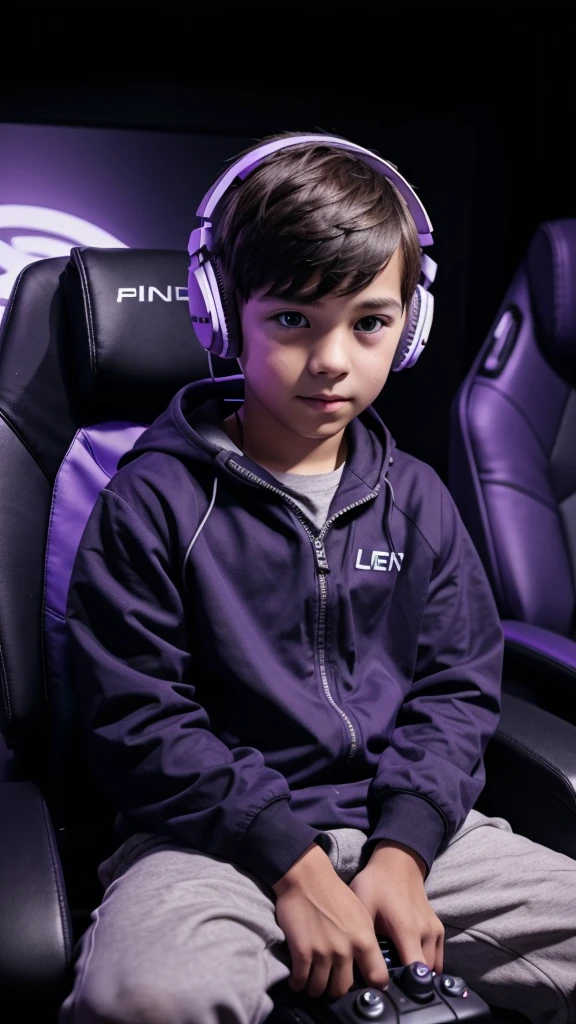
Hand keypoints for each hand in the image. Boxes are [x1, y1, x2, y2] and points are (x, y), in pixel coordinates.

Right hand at [273, 842, 388, 999]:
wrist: (306, 877)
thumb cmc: (334, 893)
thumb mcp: (361, 914)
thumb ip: (366, 941)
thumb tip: (369, 966)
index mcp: (364, 940)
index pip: (378, 978)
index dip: (373, 987)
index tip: (365, 988)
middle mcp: (345, 950)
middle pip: (342, 989)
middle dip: (335, 989)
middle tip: (329, 983)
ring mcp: (323, 952)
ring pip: (320, 989)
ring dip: (315, 988)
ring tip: (312, 983)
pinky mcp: (302, 952)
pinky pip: (300, 981)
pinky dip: (298, 984)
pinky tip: (297, 981)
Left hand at [349, 841, 443, 973]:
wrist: (398, 863)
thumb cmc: (376, 884)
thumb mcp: (362, 906)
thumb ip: (362, 937)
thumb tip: (355, 967)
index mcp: (407, 930)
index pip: (415, 971)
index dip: (404, 986)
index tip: (389, 990)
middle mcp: (426, 933)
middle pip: (424, 974)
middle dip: (409, 983)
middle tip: (389, 985)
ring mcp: (435, 931)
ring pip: (433, 968)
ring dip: (418, 975)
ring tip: (397, 977)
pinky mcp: (438, 929)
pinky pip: (438, 958)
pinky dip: (426, 966)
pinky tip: (408, 965)